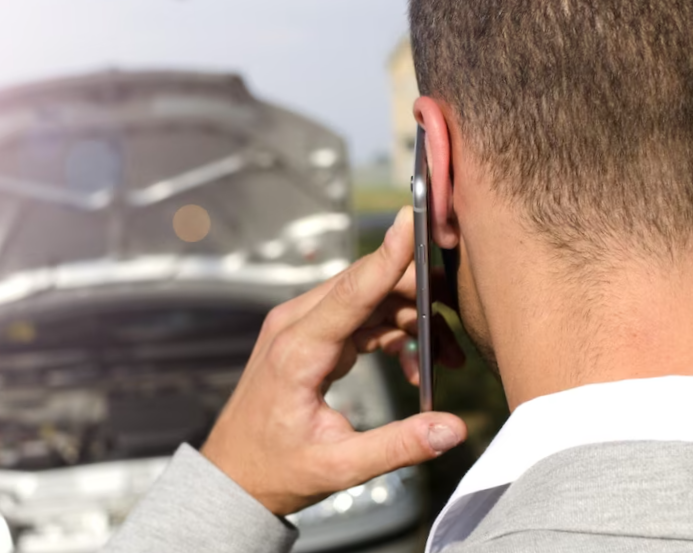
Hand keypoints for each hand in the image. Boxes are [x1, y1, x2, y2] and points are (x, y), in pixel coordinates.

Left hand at [201, 207, 467, 515]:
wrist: (234, 473)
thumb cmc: (275, 469)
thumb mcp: (339, 467)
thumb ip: (398, 446)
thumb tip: (453, 428)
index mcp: (298, 350)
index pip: (352, 290)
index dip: (388, 255)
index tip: (414, 218)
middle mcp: (296, 326)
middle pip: (368, 285)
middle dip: (419, 297)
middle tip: (458, 331)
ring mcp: (301, 327)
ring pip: (369, 298)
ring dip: (410, 320)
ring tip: (443, 361)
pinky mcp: (310, 335)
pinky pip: (360, 318)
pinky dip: (392, 333)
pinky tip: (413, 367)